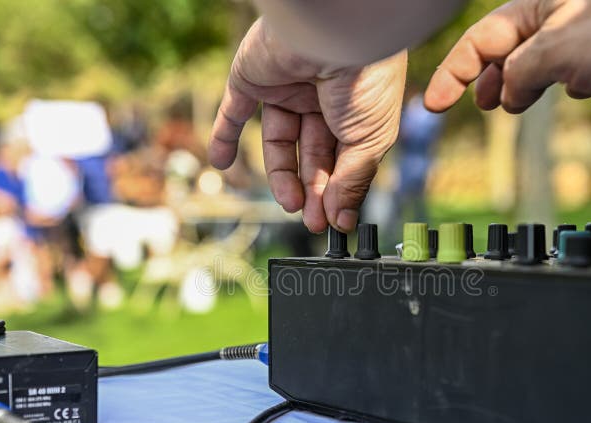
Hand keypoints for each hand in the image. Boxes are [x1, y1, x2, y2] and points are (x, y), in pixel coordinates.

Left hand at [209, 18, 406, 232]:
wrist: (337, 32)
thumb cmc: (366, 82)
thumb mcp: (369, 141)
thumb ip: (353, 182)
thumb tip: (342, 220)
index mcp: (356, 109)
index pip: (343, 157)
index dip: (337, 190)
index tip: (333, 222)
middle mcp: (322, 98)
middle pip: (312, 153)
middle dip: (312, 189)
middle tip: (312, 219)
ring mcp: (286, 87)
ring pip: (279, 140)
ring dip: (281, 175)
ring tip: (289, 203)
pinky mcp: (252, 78)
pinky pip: (234, 111)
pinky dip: (224, 136)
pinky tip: (221, 163)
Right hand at [424, 0, 590, 113]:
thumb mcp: (558, 52)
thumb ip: (519, 75)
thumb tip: (506, 95)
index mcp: (536, 4)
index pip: (480, 40)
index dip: (451, 73)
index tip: (433, 105)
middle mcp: (557, 16)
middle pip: (504, 48)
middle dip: (481, 77)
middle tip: (469, 105)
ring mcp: (584, 34)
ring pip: (536, 63)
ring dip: (517, 87)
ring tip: (505, 108)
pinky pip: (570, 70)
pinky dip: (556, 86)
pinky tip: (559, 96)